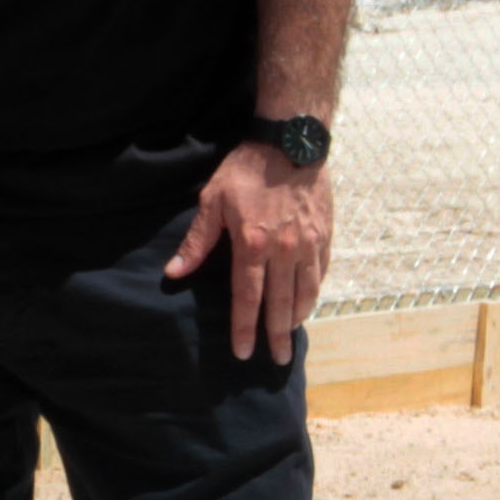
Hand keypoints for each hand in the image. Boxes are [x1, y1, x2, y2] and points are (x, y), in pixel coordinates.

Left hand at [172, 143, 332, 360]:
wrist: (291, 141)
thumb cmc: (246, 169)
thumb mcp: (213, 200)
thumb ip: (197, 241)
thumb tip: (174, 272)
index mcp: (252, 245)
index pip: (248, 298)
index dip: (244, 328)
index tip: (243, 352)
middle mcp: (283, 251)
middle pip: (281, 304)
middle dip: (277, 335)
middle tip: (276, 359)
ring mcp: (307, 244)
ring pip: (306, 292)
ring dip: (299, 318)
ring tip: (292, 335)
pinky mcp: (324, 235)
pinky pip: (321, 272)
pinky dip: (314, 291)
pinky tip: (308, 302)